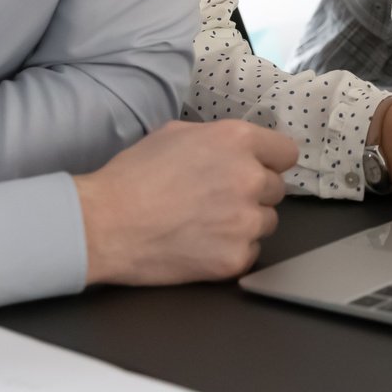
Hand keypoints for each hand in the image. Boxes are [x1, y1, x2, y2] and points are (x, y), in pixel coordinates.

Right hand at [74, 120, 297, 285]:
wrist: (105, 224)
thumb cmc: (133, 176)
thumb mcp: (175, 133)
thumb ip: (216, 138)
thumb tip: (235, 148)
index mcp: (237, 141)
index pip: (286, 152)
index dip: (269, 161)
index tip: (257, 169)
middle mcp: (249, 178)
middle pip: (276, 189)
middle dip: (253, 193)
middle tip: (218, 199)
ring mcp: (245, 221)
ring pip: (266, 222)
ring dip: (245, 223)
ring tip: (206, 223)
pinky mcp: (235, 258)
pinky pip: (250, 252)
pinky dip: (231, 251)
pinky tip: (201, 244)